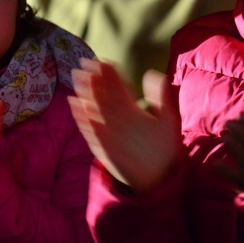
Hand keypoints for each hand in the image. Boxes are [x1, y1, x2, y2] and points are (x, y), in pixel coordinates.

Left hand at [69, 59, 180, 192]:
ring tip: (76, 76)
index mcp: (133, 113)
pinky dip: (79, 114)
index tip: (102, 60)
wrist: (154, 182)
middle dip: (93, 77)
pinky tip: (73, 103)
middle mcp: (116, 121)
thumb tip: (154, 73)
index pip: (118, 87)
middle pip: (102, 95)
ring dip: (83, 91)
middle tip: (83, 62)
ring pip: (91, 108)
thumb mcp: (170, 121)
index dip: (110, 72)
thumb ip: (161, 97)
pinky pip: (86, 127)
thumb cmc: (164, 150)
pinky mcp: (99, 147)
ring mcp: (105, 134)